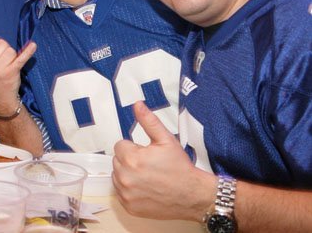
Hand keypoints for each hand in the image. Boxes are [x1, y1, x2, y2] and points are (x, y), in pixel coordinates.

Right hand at [0, 35, 35, 115]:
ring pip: (10, 49)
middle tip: (1, 62)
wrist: (0, 95)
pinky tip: (33, 45)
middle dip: (3, 50)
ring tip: (7, 65)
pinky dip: (28, 52)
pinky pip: (21, 57)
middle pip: (1, 42)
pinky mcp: (12, 70)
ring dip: (12, 56)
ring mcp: (0, 66)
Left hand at [112, 101, 214, 220]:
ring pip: (117, 176)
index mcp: (132, 158)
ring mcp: (126, 194)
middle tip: (150, 165)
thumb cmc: (180, 168)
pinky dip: (130, 190)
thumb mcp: (166, 140)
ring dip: (128, 174)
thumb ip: (148, 121)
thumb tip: (137, 105)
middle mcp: (125, 177)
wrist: (193, 195)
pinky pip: (121, 193)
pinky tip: (146, 189)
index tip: (147, 154)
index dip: (134, 148)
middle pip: (117, 161)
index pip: (120, 146)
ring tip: (148, 177)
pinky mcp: (129, 206)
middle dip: (130, 160)